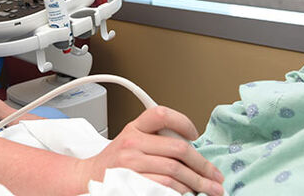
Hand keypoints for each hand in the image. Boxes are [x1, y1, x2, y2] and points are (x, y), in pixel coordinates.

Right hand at [78, 106, 224, 195]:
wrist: (88, 178)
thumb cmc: (114, 162)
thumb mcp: (131, 140)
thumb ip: (155, 138)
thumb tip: (191, 149)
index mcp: (134, 128)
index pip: (161, 114)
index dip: (183, 122)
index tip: (196, 135)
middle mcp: (132, 143)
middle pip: (178, 149)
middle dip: (203, 166)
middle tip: (215, 176)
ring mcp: (131, 164)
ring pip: (175, 171)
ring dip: (198, 183)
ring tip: (209, 189)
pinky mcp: (132, 182)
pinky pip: (166, 188)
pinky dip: (181, 192)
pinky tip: (188, 194)